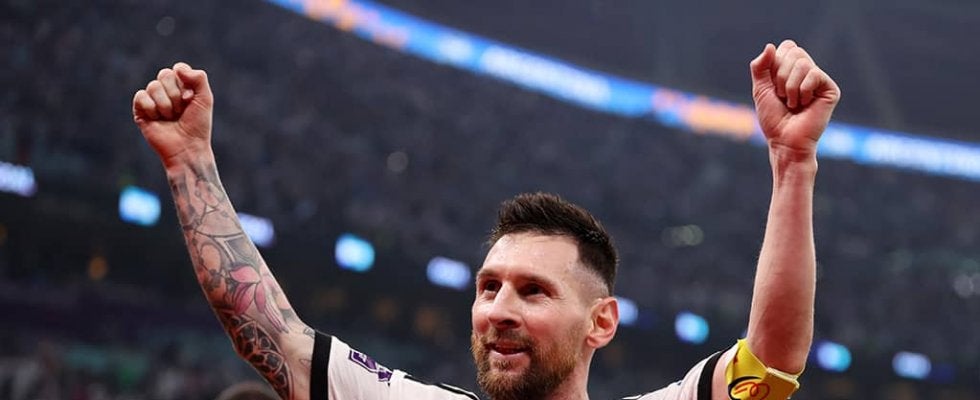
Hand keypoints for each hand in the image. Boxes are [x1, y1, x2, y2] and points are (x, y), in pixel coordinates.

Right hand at [133, 62, 213, 166]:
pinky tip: (157, 120)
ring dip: (166, 105)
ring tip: (171, 118)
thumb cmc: (198, 125)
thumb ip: (199, 78)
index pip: (177, 69)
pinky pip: (140, 96)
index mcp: (181, 85)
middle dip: (175, 94)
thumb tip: (177, 69)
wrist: (187, 147)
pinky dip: (152, 108)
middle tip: (181, 110)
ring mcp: (152, 100)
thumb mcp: (205, 99)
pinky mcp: (140, 110)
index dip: (185, 84)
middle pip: (164, 74)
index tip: (190, 99)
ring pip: (153, 86)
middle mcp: (166, 91)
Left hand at [750, 40, 840, 156]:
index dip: (775, 63)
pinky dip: (803, 90)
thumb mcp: (760, 89)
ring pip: (803, 63)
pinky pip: (814, 74)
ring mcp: (820, 80)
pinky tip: (805, 105)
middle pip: (795, 51)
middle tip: (783, 96)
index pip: (787, 46)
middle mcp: (808, 72)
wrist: (784, 140)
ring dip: (790, 87)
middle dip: (781, 75)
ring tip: (793, 103)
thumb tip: (770, 46)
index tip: (774, 86)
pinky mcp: (830, 90)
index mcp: (793, 69)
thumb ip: (760, 67)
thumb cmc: (773, 119)